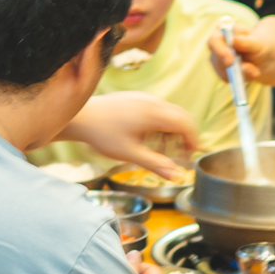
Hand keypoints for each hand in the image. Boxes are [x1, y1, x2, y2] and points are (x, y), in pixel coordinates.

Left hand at [57, 93, 198, 181]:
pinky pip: (157, 109)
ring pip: (169, 113)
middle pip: (180, 116)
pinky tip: (149, 138)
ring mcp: (144, 97)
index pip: (185, 123)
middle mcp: (152, 101)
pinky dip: (161, 123)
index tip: (192, 155)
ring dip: (172, 131)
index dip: (193, 140)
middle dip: (185, 136)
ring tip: (163, 150)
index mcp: (154, 113)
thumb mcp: (130, 154)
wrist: (81, 116)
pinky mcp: (136, 98)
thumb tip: (176, 176)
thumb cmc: (102, 134)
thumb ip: (155, 164)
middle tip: (183, 154)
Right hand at [209, 21, 273, 83]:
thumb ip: (247, 42)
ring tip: (255, 71)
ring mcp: (218, 60)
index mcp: (222, 33)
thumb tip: (234, 40)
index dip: (219, 50)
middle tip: (246, 69)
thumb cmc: (259, 44)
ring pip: (222, 72)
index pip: (214, 41)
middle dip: (230, 67)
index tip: (230, 59)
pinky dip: (240, 78)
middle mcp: (216, 47)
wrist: (263, 56)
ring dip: (239, 73)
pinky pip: (228, 79)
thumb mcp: (258, 42)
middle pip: (215, 59)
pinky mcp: (222, 72)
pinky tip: (251, 74)